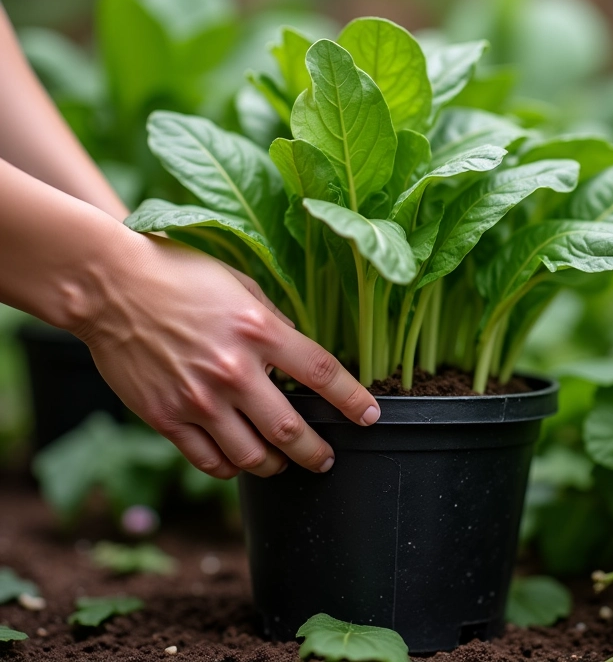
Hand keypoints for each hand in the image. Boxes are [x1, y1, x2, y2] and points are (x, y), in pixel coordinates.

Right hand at [76, 229, 380, 478]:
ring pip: (252, 457)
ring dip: (276, 467)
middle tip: (327, 459)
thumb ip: (274, 321)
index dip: (353, 401)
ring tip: (283, 464)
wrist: (111, 286)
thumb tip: (299, 352)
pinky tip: (238, 462)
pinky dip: (230, 468)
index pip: (324, 375)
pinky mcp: (166, 417)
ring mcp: (199, 400)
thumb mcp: (240, 285)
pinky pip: (209, 460)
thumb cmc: (180, 276)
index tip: (370, 416)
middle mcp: (234, 371)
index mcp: (259, 331)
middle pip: (291, 431)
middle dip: (318, 453)